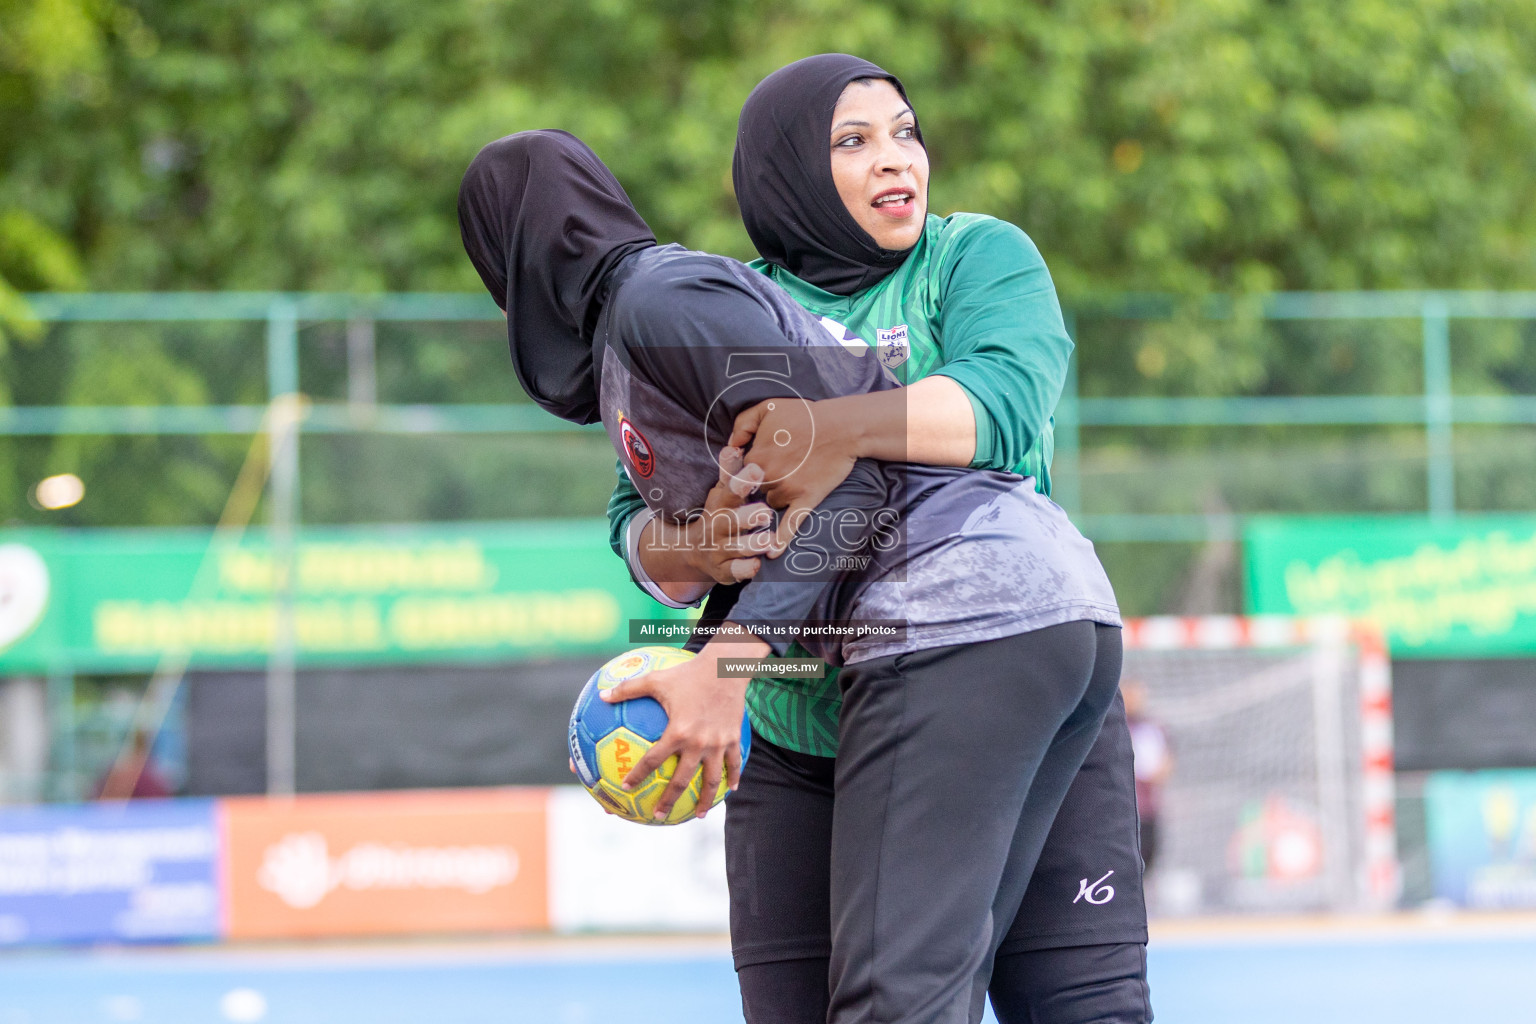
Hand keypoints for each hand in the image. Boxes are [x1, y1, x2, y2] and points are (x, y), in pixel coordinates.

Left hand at [598, 630, 764, 819]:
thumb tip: (601, 696)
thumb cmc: (688, 672)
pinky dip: (733, 778)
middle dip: (669, 801)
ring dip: (706, 800)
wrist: (725, 667)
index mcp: (677, 732)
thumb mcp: (656, 679)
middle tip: (658, 816)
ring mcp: (718, 743)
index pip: (653, 760)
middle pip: (682, 780)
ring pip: (712, 780)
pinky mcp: (733, 739)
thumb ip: (628, 689)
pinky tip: (731, 790)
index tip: (626, 787)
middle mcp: (698, 743)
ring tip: (700, 815)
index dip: (637, 775)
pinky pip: (734, 764)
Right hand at [678, 446, 773, 583]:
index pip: (728, 490)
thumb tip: (733, 446)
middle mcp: (717, 526)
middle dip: (747, 516)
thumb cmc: (719, 514)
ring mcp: (720, 549)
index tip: (756, 470)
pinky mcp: (725, 571)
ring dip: (752, 544)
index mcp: (720, 504)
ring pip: (736, 547)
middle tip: (765, 511)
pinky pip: (735, 571)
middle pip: (730, 521)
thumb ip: (730, 473)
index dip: (741, 481)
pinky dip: (745, 569)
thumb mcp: (722, 493)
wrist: (695, 550)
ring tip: (769, 540)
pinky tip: (756, 565)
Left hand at [728, 398, 860, 555]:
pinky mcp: (807, 499)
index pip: (737, 475)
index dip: (742, 476)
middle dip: (755, 491)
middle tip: (762, 485)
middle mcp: (768, 476)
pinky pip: (791, 524)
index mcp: (756, 456)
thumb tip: (731, 442)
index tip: (745, 477)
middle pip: (752, 493)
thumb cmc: (805, 414)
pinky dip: (781, 539)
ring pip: (770, 505)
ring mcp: (788, 489)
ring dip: (772, 503)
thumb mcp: (768, 408)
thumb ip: (743, 423)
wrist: (842, 427)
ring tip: (778, 497)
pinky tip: (773, 553)